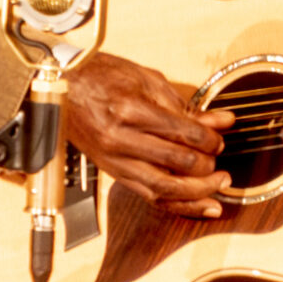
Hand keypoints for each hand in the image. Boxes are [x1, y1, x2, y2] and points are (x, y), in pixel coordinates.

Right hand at [62, 51, 235, 218]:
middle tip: (219, 162)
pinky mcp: (112, 172)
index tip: (219, 139)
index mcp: (131, 110)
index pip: (184, 134)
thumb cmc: (101, 76)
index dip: (211, 140)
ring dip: (197, 192)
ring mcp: (115, 160)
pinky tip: (198, 205)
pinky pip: (148, 195)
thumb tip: (220, 121)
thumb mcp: (147, 80)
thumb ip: (185, 106)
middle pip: (178, 163)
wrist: (62, 87)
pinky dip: (176, 204)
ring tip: (218, 187)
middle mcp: (121, 139)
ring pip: (164, 188)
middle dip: (207, 166)